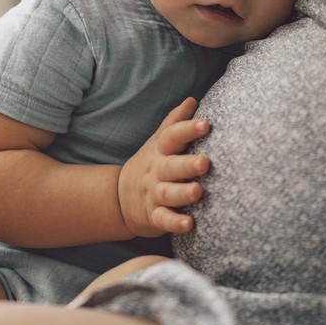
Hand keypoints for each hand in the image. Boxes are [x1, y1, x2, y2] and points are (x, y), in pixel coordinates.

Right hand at [117, 97, 212, 237]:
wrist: (119, 197)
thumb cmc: (151, 163)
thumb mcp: (158, 141)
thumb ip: (175, 122)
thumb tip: (192, 99)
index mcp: (161, 151)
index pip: (173, 137)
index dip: (188, 129)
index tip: (206, 124)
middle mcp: (157, 171)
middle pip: (172, 166)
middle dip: (188, 165)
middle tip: (205, 163)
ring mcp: (154, 194)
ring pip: (168, 193)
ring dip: (183, 193)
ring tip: (198, 192)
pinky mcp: (154, 216)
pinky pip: (164, 220)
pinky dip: (175, 223)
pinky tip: (189, 225)